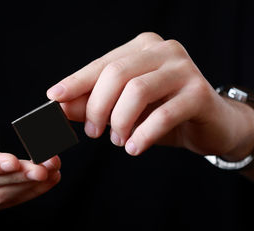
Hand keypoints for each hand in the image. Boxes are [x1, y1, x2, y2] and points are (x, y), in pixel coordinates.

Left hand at [47, 32, 253, 159]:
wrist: (210, 125)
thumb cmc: (162, 114)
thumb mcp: (123, 109)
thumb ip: (92, 105)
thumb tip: (60, 108)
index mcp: (141, 48)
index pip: (102, 64)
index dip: (76, 82)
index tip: (54, 98)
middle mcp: (163, 51)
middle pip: (116, 74)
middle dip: (97, 106)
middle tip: (93, 133)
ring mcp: (184, 69)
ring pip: (137, 91)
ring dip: (120, 122)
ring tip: (118, 140)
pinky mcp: (200, 93)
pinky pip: (163, 114)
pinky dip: (143, 135)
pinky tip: (134, 148)